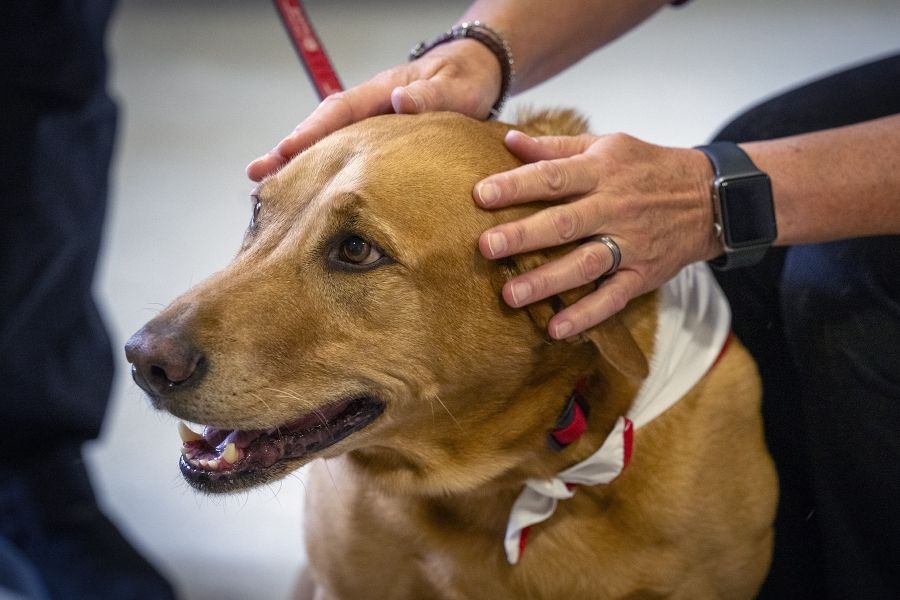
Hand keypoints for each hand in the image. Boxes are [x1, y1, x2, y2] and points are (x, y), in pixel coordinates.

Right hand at [246, 39, 501, 180]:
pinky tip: (310, 194)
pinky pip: (346, 155)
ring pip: (329, 143)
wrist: (475, 74)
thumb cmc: (465, 79)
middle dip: (289, 151)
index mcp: (381, 91)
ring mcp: (371, 124)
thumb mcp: (457, 86)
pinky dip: (324, 171)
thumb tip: (399, 102)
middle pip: (322, 129)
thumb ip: (433, 95)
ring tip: (270, 190)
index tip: (287, 150)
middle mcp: (369, 107)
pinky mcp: (378, 141)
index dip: (312, 131)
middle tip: (258, 175)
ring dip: (300, 164)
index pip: (340, 110)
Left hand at [475, 130, 720, 338]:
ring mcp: (630, 243)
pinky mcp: (643, 273)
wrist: (711, 197)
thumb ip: (557, 147)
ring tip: (510, 295)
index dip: (516, 185)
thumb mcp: (607, 145)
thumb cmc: (648, 168)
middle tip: (486, 247)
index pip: (553, 177)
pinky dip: (587, 315)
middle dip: (523, 235)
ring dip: (547, 281)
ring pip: (585, 264)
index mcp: (602, 171)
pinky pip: (613, 297)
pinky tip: (557, 328)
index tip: (480, 195)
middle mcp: (614, 207)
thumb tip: (510, 140)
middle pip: (565, 222)